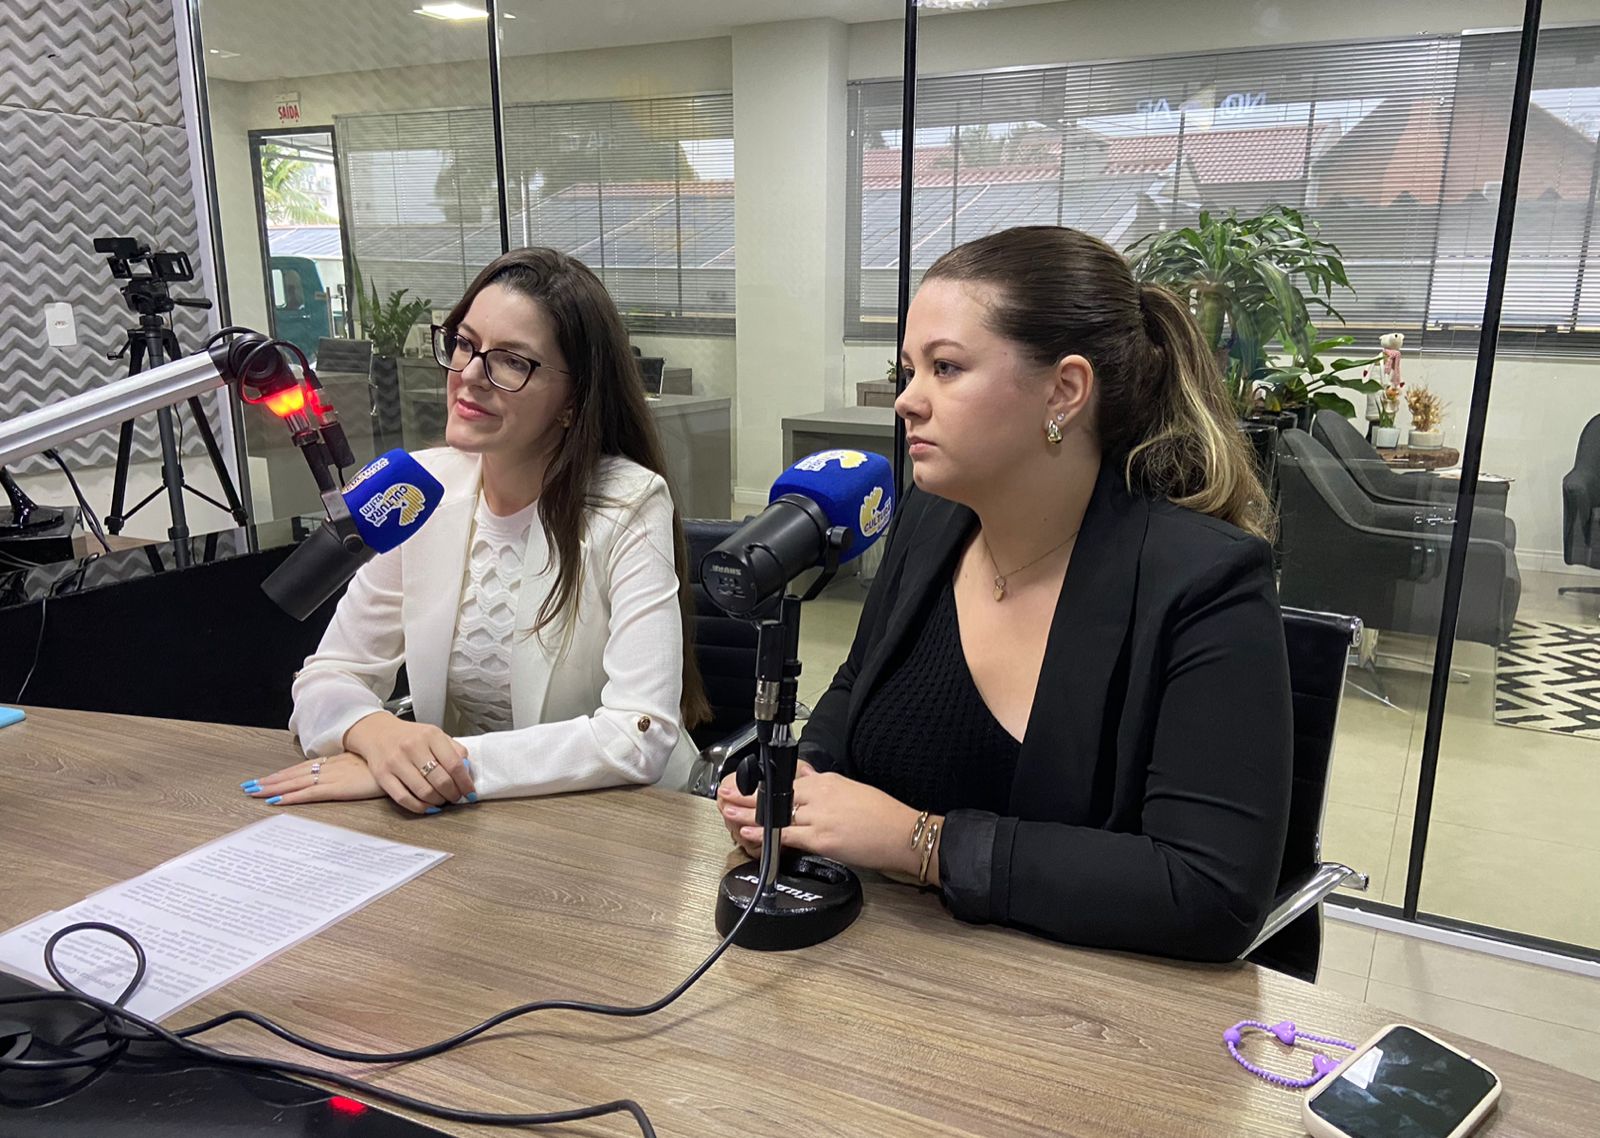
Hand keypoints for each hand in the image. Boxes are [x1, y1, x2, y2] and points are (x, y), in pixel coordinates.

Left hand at [244, 753, 381, 805]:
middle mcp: (331, 767)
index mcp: (337, 762)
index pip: (304, 768)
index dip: (284, 774)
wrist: (404, 761)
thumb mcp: (371, 766)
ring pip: (296, 782)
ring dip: (274, 788)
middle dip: (271, 781)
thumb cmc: (391, 765)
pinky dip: (292, 797)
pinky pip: (310, 793)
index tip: (267, 779)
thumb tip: (356, 777)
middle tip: (249, 787)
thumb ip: (359, 772)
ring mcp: (334, 776)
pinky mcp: (340, 788)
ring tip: (255, 793)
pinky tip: (277, 800)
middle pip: (294, 774)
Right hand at [339, 711, 473, 812]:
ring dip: (438, 801)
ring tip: (442, 800)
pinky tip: (427, 807)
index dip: (465, 783)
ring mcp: (396, 762)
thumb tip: (467, 771)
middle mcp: (412, 747)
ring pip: (424, 791)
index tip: (470, 793)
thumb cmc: (410, 736)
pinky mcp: (382, 775)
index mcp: (430, 735)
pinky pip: (404, 798)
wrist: (377, 732)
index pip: (454, 764)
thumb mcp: (435, 735)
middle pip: (440, 780)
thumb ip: (454, 750)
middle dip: (453, 794)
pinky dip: (419, 807)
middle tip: (456, 797)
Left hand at [718, 762, 925, 876]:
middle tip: (725, 792)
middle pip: (775, 793)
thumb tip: (805, 773)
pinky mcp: (822, 838)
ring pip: (776, 812)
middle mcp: (818, 794)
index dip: (761, 783)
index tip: (743, 783)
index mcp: (825, 781)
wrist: (901, 833)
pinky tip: (749, 833)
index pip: (786, 779)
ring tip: (727, 810)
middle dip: (747, 794)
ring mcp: (818, 816)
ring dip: (747, 812)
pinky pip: (786, 835)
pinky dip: (765, 834)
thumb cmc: (882, 814)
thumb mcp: (849, 787)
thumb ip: (822, 781)